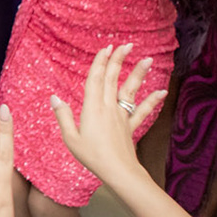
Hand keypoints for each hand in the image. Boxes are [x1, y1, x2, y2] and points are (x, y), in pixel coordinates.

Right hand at [51, 44, 162, 188]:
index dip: (100, 62)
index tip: (106, 48)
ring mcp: (122, 116)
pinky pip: (142, 111)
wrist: (118, 171)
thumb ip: (63, 116)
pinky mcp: (130, 126)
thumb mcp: (70, 138)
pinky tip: (162, 91)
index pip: (96, 79)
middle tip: (125, 45)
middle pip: (113, 79)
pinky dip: (153, 100)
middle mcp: (108, 107)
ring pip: (130, 90)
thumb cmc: (92, 156)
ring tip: (147, 59)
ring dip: (138, 74)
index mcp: (92, 108)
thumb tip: (54, 98)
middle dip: (118, 60)